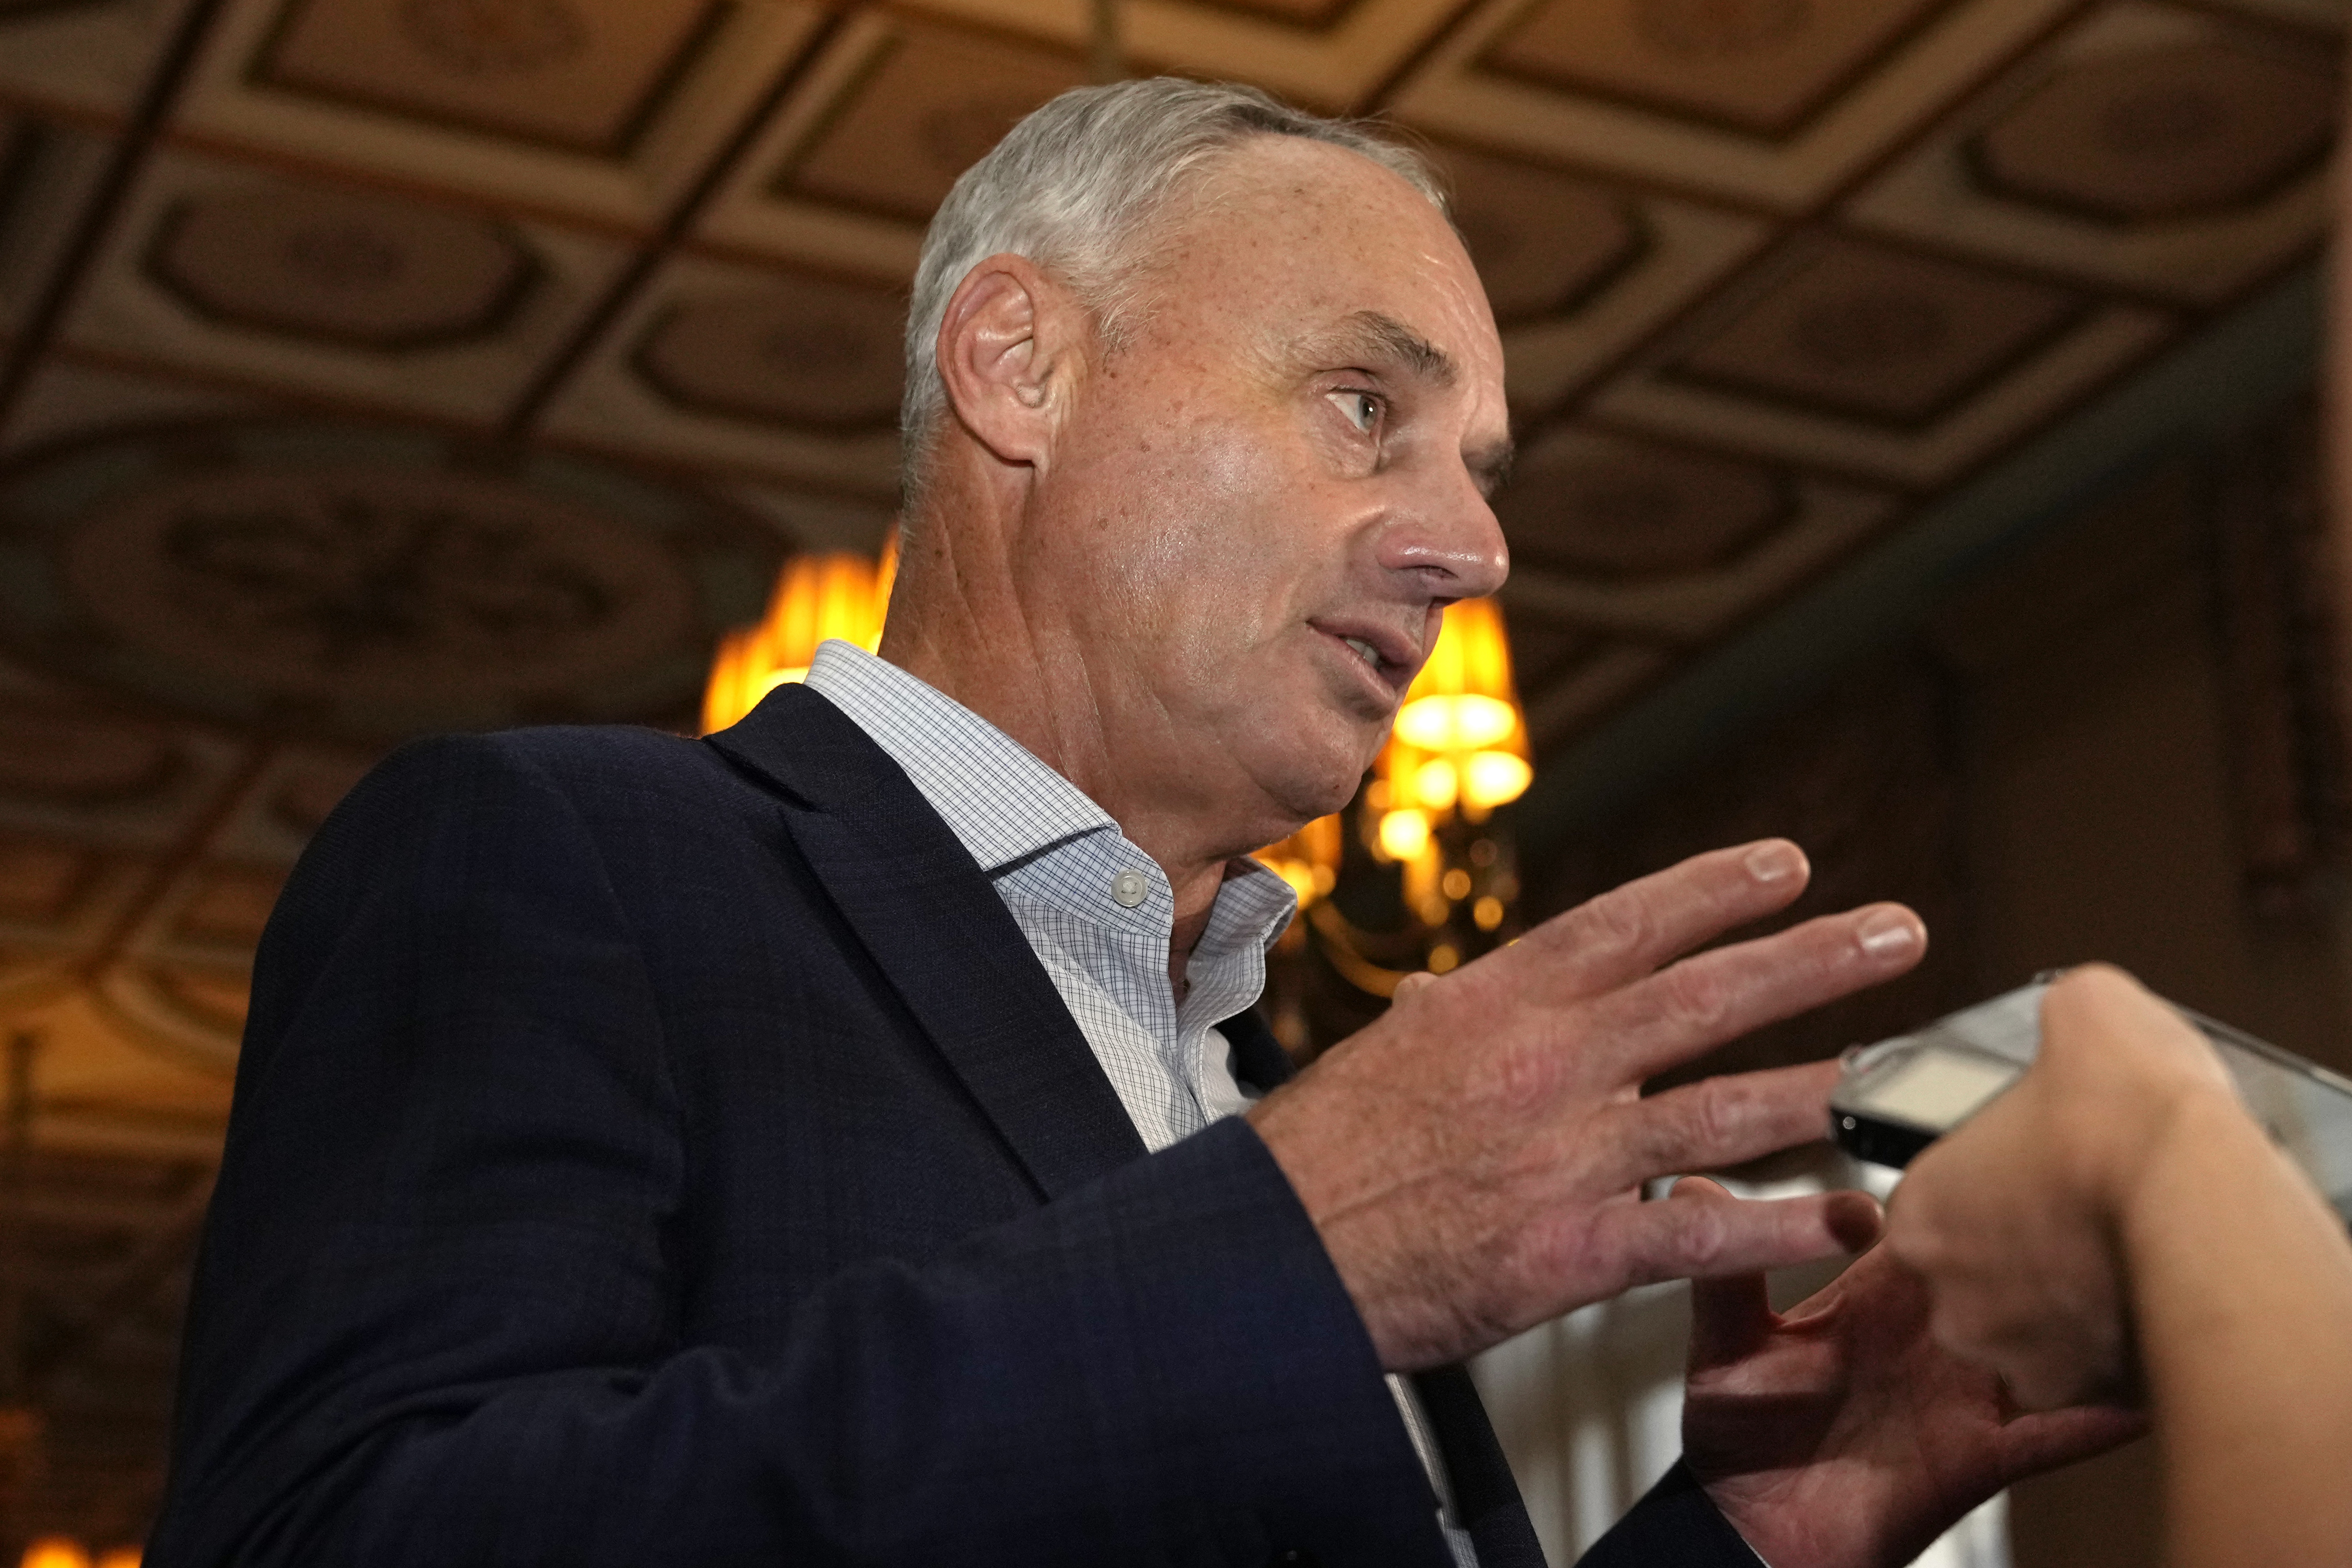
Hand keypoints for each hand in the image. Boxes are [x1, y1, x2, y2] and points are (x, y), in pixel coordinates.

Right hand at [1248, 839, 1916, 1370]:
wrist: (1271, 1258)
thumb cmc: (1315, 1163)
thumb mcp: (1381, 1059)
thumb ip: (1444, 1024)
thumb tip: (1453, 999)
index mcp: (1494, 1009)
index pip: (1625, 925)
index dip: (1715, 889)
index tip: (1786, 865)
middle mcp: (1541, 1068)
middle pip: (1702, 996)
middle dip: (1811, 959)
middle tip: (1896, 932)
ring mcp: (1562, 1158)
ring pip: (1722, 1110)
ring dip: (1824, 1089)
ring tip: (1899, 1080)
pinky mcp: (1569, 1253)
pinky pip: (1698, 1236)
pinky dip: (1777, 1227)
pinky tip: (1841, 1220)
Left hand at [1677, 1180, 2142, 1567]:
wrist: (1755, 1531)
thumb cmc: (1737, 1435)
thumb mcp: (1724, 1344)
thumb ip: (1722, 1272)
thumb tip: (1693, 1185)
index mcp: (1882, 1290)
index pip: (1942, 1216)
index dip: (1974, 1173)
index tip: (2010, 1123)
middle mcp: (1937, 1330)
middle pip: (2014, 1265)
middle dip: (2059, 1224)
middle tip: (2110, 1172)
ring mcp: (1970, 1389)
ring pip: (2055, 1336)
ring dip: (2097, 1305)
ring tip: (2152, 1258)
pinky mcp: (1988, 1453)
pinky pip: (2061, 1428)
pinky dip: (2106, 1408)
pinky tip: (2147, 1382)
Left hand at [1882, 965, 2237, 1409]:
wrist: (2203, 1207)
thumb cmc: (2125, 1120)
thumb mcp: (2080, 1011)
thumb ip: (2055, 1023)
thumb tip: (2074, 1014)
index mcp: (1921, 1213)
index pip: (1933, 1200)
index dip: (1985, 1180)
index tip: (2028, 1167)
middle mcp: (1952, 1298)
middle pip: (1975, 1270)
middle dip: (2021, 1245)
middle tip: (2078, 1206)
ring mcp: (2019, 1356)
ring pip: (2033, 1325)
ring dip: (2067, 1294)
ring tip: (2118, 1244)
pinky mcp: (2087, 1398)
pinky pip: (2093, 1368)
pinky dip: (2115, 1336)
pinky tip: (2146, 1288)